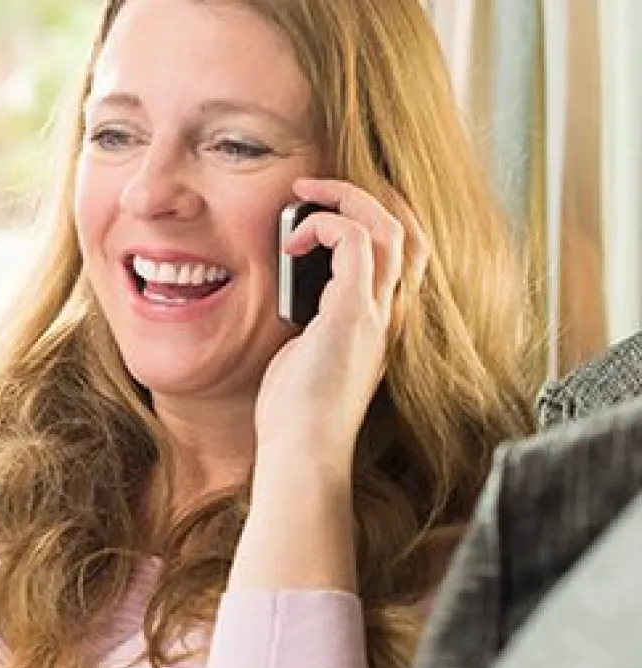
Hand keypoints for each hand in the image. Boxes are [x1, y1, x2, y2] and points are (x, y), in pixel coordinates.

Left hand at [254, 178, 428, 473]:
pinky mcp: (353, 314)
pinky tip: (294, 242)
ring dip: (347, 198)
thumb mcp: (307, 356)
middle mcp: (391, 315)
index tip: (332, 207)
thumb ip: (310, 322)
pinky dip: (326, 225)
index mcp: (382, 324)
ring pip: (390, 227)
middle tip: (320, 186)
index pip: (403, 255)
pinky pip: (357, 242)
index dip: (379, 218)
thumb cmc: (298, 414)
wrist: (304, 451)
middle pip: (408, 232)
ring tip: (305, 194)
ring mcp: (378, 314)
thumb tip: (289, 295)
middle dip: (370, 195)